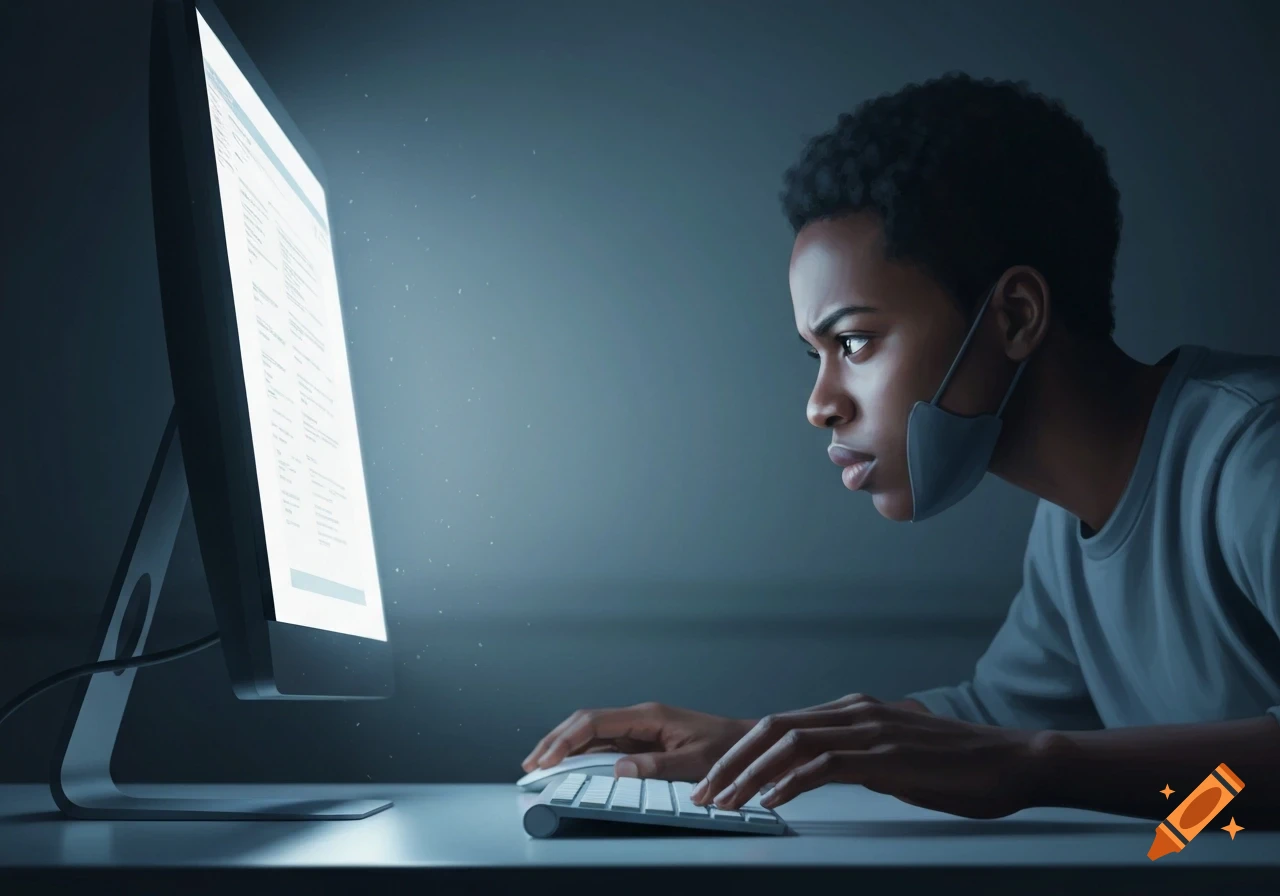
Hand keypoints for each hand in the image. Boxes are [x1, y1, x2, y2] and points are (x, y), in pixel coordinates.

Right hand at [522, 702, 755, 780]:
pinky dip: (582, 753)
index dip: (566, 739)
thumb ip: (657, 766)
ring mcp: (640, 726)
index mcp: (649, 715)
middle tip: (531, 765)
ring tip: (540, 765)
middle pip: (586, 721)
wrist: (748, 744)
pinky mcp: (643, 738)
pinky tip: (569, 765)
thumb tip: (618, 768)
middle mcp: (640, 716)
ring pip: (592, 731)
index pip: (596, 721)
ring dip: (564, 746)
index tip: (547, 759)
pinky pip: (605, 742)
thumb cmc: (727, 751)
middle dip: (555, 741)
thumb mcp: (695, 763)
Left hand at [689, 692, 1041, 818]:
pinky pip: (826, 765)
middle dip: (732, 763)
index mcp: (853, 710)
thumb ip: (860, 758)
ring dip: (752, 774)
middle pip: (773, 729)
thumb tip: (828, 773)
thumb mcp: (896, 758)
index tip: (716, 781)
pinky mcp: (887, 756)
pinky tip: (773, 802)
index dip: (742, 753)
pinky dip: (792, 783)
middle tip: (705, 794)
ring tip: (728, 803)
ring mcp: (870, 730)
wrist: (1013, 762)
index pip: (780, 725)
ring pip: (791, 743)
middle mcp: (856, 712)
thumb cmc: (960, 766)